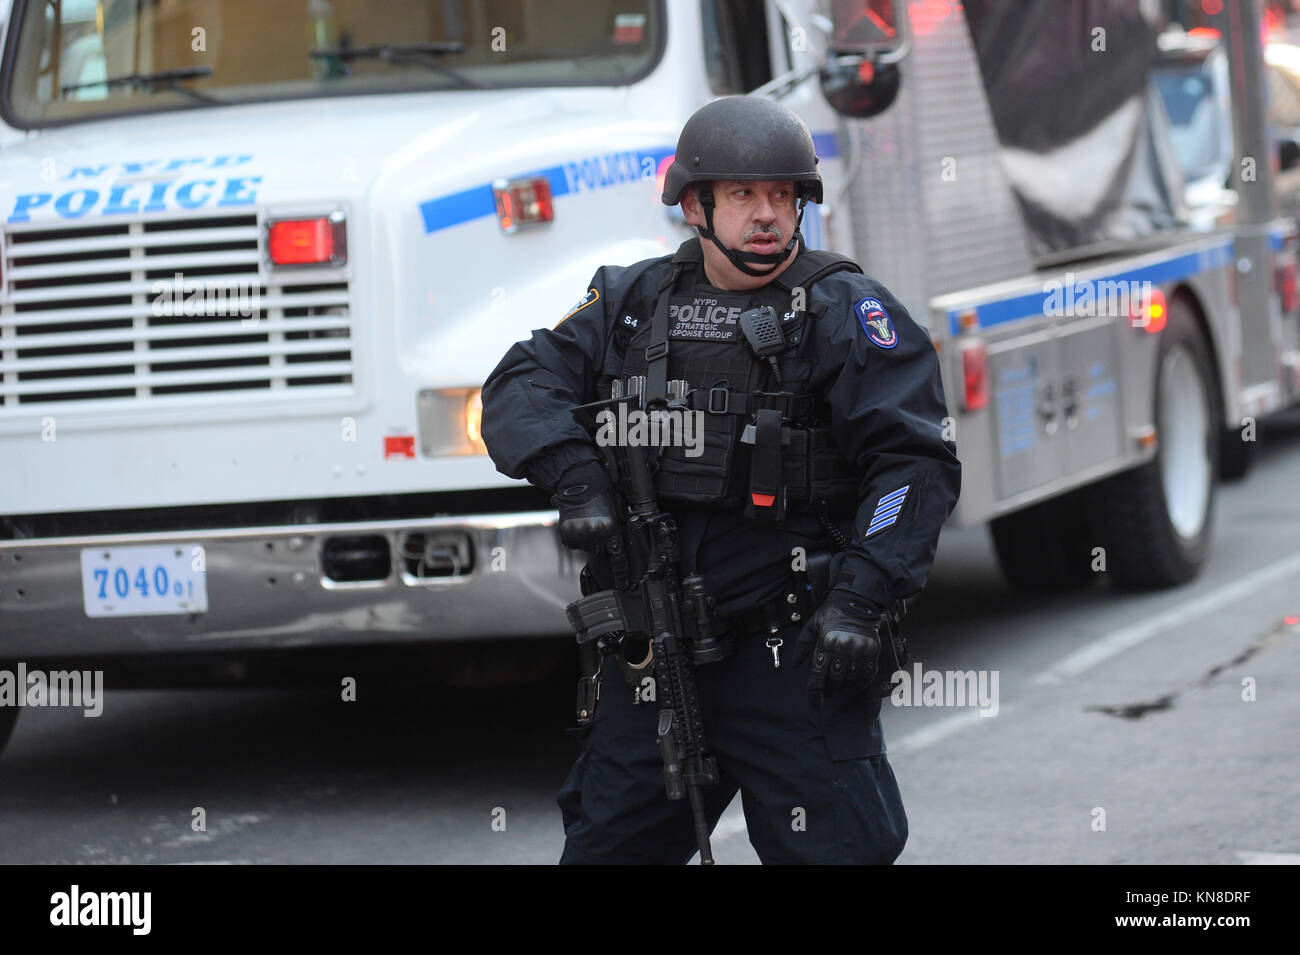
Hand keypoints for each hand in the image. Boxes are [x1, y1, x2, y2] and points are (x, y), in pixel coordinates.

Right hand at [553, 460, 618, 549]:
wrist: (578, 482)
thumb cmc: (598, 491)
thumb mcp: (616, 504)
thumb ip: (621, 519)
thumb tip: (626, 526)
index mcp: (609, 526)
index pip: (610, 543)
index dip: (605, 539)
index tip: (602, 535)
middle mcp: (594, 531)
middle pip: (595, 547)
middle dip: (594, 540)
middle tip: (591, 530)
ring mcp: (579, 531)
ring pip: (582, 546)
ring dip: (583, 541)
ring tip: (584, 529)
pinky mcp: (565, 531)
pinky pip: (569, 544)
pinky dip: (572, 539)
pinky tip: (576, 529)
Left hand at [792, 589, 883, 704]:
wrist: (857, 599)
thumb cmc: (832, 612)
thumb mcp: (812, 625)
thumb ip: (802, 645)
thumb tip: (795, 665)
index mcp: (825, 643)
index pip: (818, 676)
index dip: (815, 694)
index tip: (815, 704)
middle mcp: (842, 649)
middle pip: (835, 681)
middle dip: (830, 689)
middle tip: (829, 691)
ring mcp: (859, 651)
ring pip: (851, 680)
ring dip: (845, 688)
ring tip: (842, 687)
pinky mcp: (872, 651)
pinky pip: (867, 674)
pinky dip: (861, 683)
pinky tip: (856, 684)